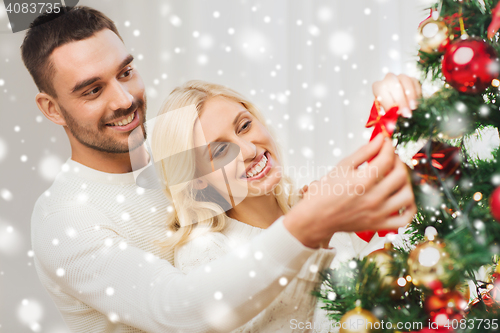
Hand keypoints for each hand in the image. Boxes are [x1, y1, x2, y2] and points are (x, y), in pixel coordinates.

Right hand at [283, 134, 415, 248]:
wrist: (316, 218)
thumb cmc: (325, 193)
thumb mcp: (342, 166)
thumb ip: (364, 152)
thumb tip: (380, 139)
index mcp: (361, 181)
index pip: (387, 158)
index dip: (389, 146)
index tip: (386, 142)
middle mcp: (372, 198)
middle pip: (400, 175)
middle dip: (398, 161)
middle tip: (390, 158)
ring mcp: (377, 213)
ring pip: (407, 196)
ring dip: (406, 182)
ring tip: (396, 176)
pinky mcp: (379, 225)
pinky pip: (405, 219)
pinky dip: (409, 208)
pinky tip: (402, 197)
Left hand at [372, 73, 421, 117]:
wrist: (399, 103)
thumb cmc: (391, 108)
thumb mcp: (388, 112)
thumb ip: (390, 114)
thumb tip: (395, 120)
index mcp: (378, 87)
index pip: (381, 91)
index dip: (389, 103)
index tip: (397, 114)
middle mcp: (388, 79)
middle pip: (393, 84)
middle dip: (400, 99)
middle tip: (407, 113)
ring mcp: (401, 77)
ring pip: (405, 81)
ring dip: (410, 95)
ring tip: (413, 108)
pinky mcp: (412, 79)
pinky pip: (415, 83)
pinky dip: (417, 93)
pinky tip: (417, 103)